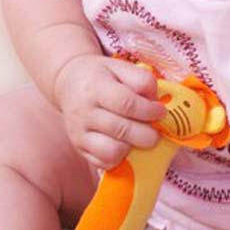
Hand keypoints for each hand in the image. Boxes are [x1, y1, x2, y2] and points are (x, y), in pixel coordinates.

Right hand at [54, 55, 166, 169]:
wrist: (68, 83)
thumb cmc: (100, 76)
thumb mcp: (120, 67)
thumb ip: (141, 80)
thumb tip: (156, 103)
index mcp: (96, 87)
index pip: (126, 103)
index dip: (149, 111)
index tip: (161, 112)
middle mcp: (85, 112)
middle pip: (122, 130)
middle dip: (147, 135)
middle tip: (155, 131)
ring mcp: (80, 133)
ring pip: (113, 151)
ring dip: (132, 148)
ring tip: (137, 139)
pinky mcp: (80, 148)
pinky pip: (104, 162)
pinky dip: (120, 158)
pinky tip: (125, 144)